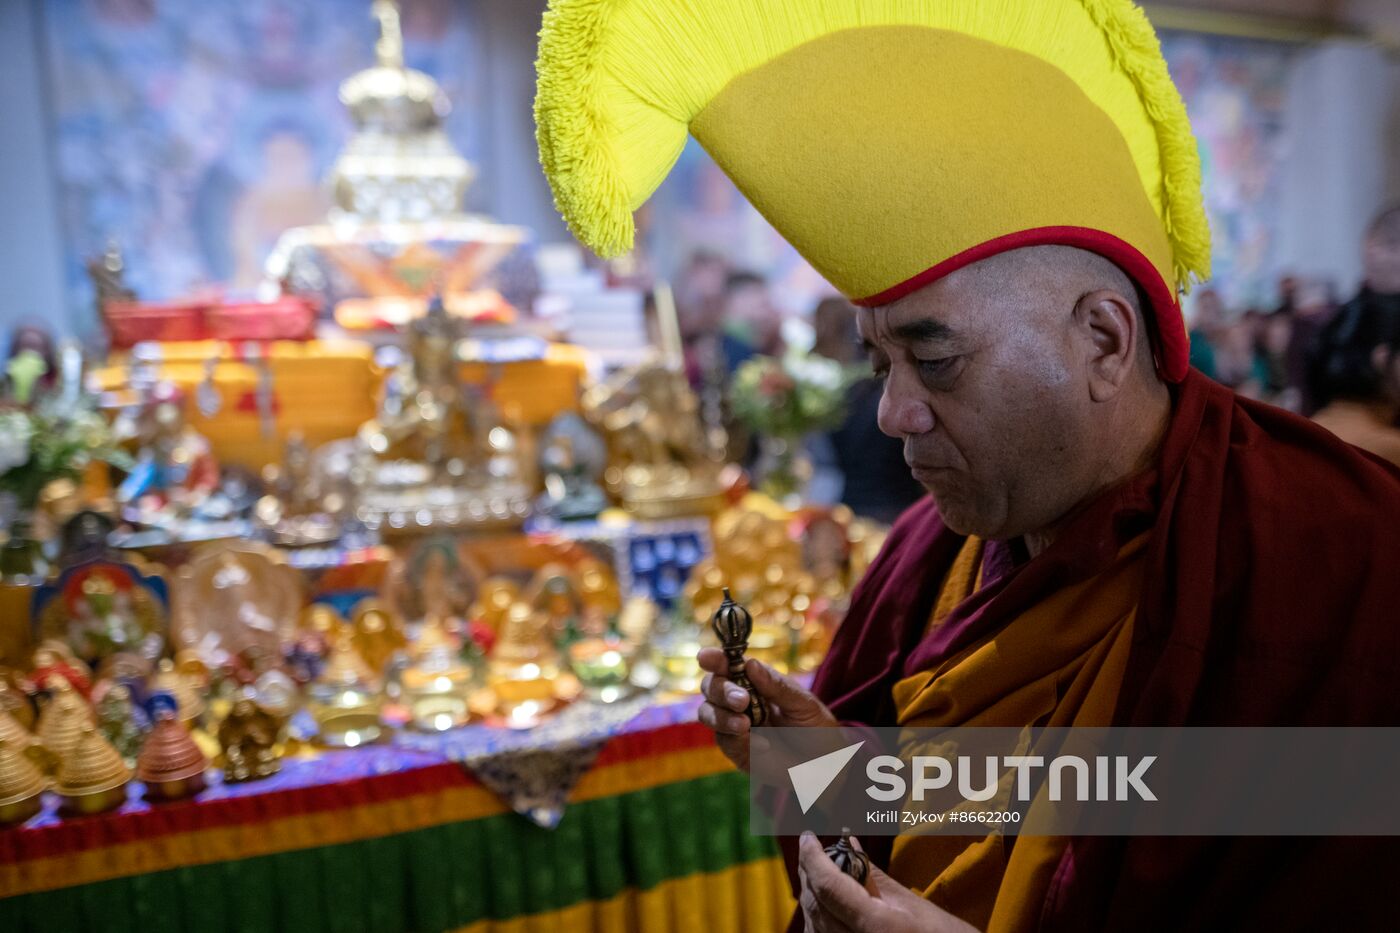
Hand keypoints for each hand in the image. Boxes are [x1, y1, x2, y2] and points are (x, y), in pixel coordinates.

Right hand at [696, 648, 835, 771]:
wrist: (826, 766)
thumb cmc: (816, 728)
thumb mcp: (803, 703)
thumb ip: (776, 686)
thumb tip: (750, 664)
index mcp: (755, 681)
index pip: (729, 665)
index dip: (715, 659)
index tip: (706, 657)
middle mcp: (740, 700)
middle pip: (711, 687)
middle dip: (721, 690)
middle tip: (741, 700)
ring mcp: (735, 725)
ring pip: (708, 713)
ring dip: (722, 716)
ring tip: (745, 725)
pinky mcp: (736, 750)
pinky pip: (725, 742)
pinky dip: (738, 741)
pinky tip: (763, 745)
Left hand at [797, 832, 979, 932]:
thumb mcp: (914, 906)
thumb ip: (874, 876)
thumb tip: (850, 842)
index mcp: (875, 926)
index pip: (828, 885)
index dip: (813, 857)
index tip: (808, 835)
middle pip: (815, 903)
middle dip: (810, 872)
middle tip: (812, 847)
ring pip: (813, 924)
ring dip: (812, 894)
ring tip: (819, 870)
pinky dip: (819, 917)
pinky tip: (826, 901)